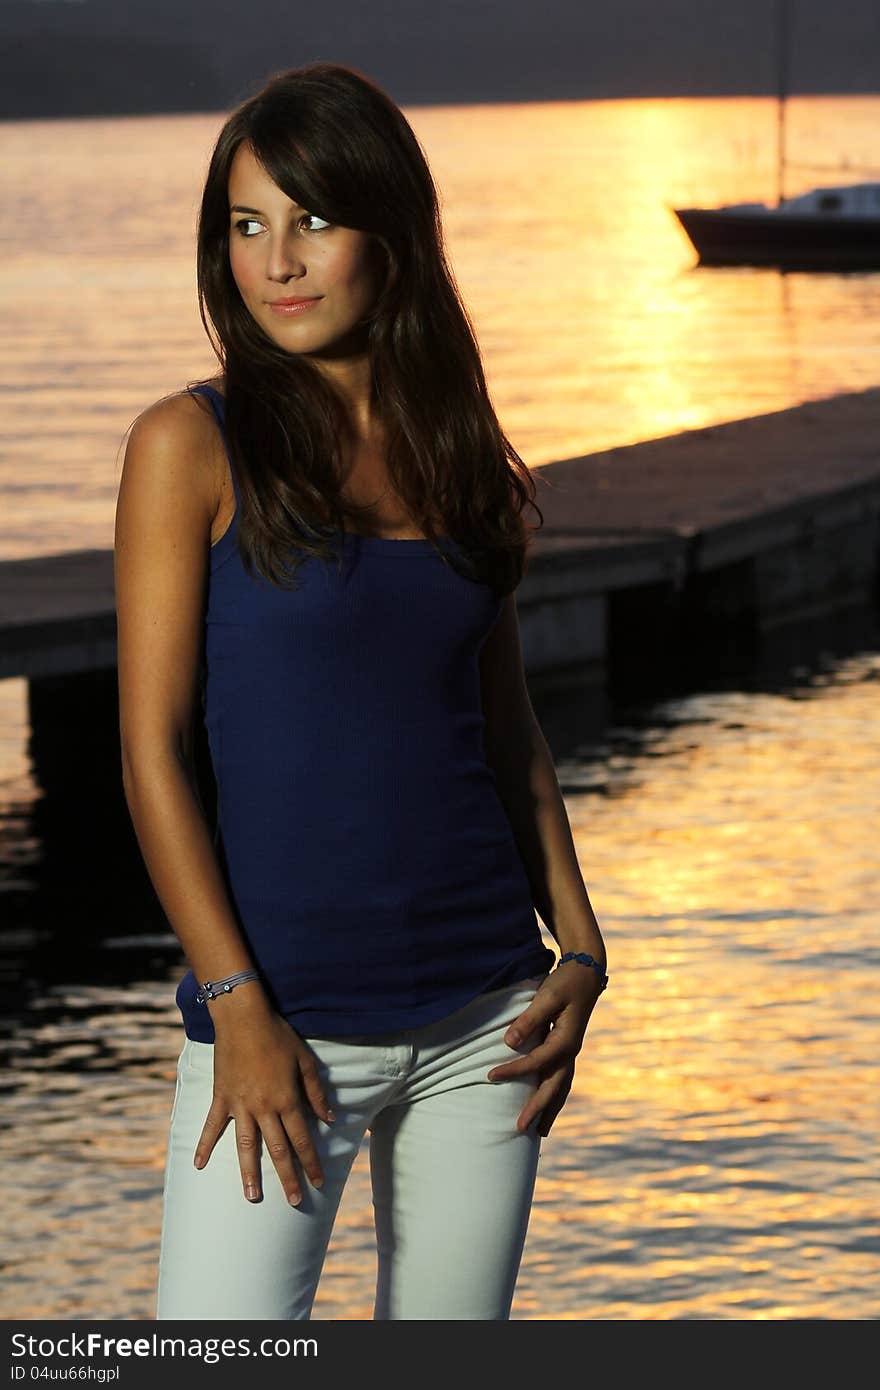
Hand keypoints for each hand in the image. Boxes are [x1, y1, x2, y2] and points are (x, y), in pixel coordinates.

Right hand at [192, 1002, 335, 1205]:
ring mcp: (240, 1105)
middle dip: (287, 1177)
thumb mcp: (304, 1060)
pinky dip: (204, 1145)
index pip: (302, 1139)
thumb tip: (329, 1118)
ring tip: (252, 1197)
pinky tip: (198, 1165)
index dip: (311, 1163)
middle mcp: (264, 1108)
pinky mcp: (221, 1098)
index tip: (318, 1183)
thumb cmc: (277, 1035)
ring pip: (245, 1146)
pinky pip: (212, 1126)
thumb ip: (316, 1091)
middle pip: (277, 1150)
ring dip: (249, 1173)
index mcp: (286, 1099)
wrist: (243, 1018)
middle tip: (294, 1202)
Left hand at [486, 962, 602, 1137]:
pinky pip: (561, 1080)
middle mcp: (570, 1052)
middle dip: (537, 1109)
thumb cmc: (565, 983)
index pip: (536, 1063)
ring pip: (561, 1088)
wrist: (586, 974)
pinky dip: (554, 1096)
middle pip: (554, 1087)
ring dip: (549, 1109)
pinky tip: (547, 1105)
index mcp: (566, 1041)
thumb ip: (529, 1019)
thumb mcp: (547, 996)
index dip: (514, 1071)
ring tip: (538, 1131)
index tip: (490, 1076)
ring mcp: (571, 1053)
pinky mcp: (567, 1049)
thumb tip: (509, 1043)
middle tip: (519, 1128)